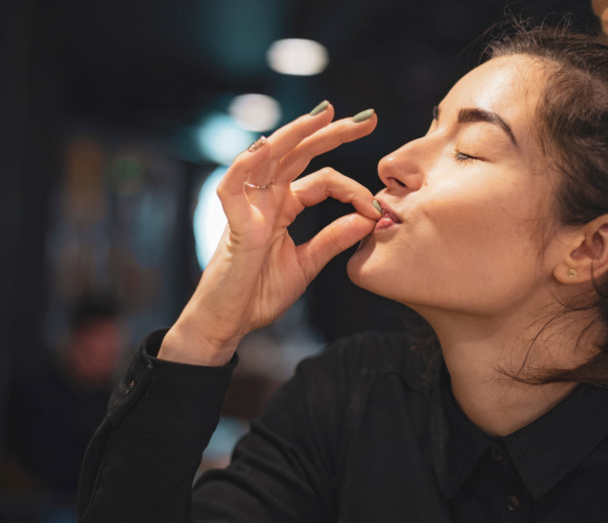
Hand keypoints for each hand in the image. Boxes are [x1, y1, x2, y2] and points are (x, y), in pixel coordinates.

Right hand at [159, 103, 380, 364]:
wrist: (229, 323)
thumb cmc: (259, 294)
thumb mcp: (308, 264)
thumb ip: (334, 239)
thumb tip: (369, 218)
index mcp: (284, 206)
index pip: (324, 181)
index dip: (354, 191)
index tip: (378, 207)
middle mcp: (266, 199)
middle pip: (299, 154)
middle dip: (332, 132)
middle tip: (368, 118)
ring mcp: (248, 207)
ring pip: (270, 157)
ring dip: (295, 133)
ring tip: (323, 115)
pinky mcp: (233, 224)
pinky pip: (233, 186)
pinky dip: (246, 164)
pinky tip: (267, 145)